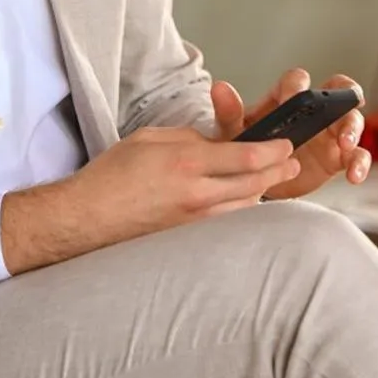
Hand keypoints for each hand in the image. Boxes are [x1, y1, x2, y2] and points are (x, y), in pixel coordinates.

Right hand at [72, 126, 298, 238]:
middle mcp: (196, 195)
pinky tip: (245, 203)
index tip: (285, 145)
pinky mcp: (188, 239)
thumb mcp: (151, 138)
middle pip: (254, 184)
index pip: (247, 156)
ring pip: (244, 206)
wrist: (86, 218)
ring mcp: (194, 222)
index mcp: (187, 163)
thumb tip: (216, 145)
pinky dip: (241, 210)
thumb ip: (190, 138)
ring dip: (262, 191)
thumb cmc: (112, 176)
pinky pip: (227, 223)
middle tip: (292, 164)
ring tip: (273, 180)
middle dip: (278, 172)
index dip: (274, 150)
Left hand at [211, 68, 369, 200]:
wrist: (256, 185)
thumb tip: (219, 88)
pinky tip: (354, 176)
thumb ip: (229, 113)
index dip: (297, 86)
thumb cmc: (246, 150)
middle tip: (336, 108)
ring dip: (353, 129)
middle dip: (343, 94)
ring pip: (353, 120)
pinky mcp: (338, 158)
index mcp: (286, 100)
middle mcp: (314, 111)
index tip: (292, 99)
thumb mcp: (234, 133)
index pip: (298, 80)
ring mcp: (329, 134)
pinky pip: (357, 156)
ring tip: (346, 145)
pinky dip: (360, 164)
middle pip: (339, 89)